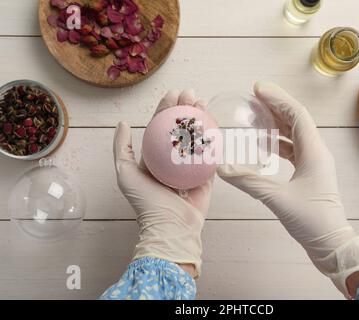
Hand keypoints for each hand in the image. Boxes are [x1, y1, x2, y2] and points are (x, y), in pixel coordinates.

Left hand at [113, 89, 212, 278]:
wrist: (171, 227)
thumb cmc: (145, 202)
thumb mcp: (125, 173)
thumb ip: (122, 148)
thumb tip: (121, 123)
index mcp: (155, 157)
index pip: (161, 126)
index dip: (166, 109)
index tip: (173, 94)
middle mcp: (173, 159)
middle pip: (181, 127)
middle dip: (185, 108)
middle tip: (190, 93)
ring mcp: (191, 166)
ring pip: (197, 136)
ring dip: (200, 117)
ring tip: (202, 102)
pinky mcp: (206, 174)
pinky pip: (210, 153)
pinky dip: (213, 137)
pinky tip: (214, 122)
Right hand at [217, 82, 358, 297]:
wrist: (331, 243)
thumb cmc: (312, 221)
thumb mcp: (277, 199)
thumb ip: (249, 182)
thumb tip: (223, 170)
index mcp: (315, 152)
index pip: (296, 115)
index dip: (277, 99)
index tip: (258, 89)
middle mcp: (317, 153)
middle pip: (297, 120)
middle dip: (276, 106)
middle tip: (255, 97)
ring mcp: (315, 163)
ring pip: (296, 134)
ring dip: (278, 123)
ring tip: (257, 115)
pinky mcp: (310, 174)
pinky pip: (294, 149)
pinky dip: (279, 142)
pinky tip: (264, 144)